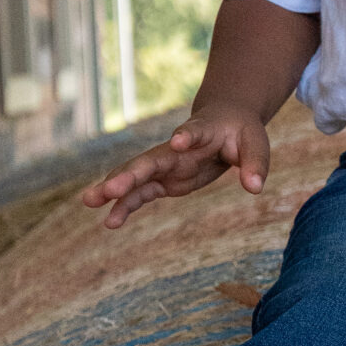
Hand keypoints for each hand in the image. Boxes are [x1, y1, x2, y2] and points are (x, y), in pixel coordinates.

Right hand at [80, 103, 271, 229]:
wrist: (224, 123)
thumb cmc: (241, 133)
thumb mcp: (256, 145)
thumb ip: (256, 165)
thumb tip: (255, 187)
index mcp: (201, 132)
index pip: (192, 132)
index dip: (186, 136)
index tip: (178, 141)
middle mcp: (175, 148)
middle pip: (149, 159)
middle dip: (129, 174)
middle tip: (109, 187)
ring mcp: (166, 164)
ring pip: (135, 176)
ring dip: (114, 189)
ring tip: (89, 202)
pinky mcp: (164, 179)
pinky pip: (141, 193)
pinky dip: (125, 205)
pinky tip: (109, 221)